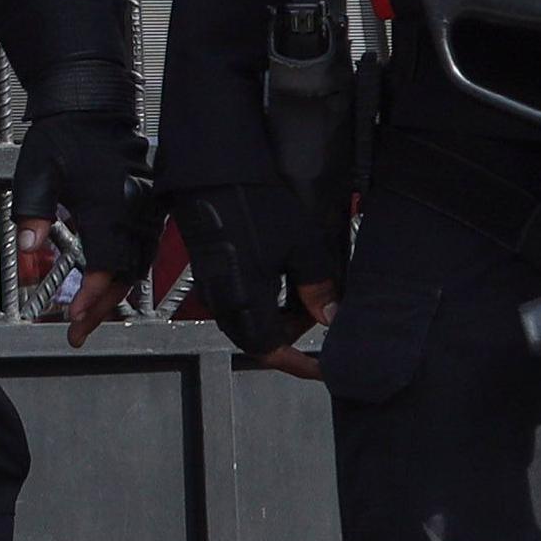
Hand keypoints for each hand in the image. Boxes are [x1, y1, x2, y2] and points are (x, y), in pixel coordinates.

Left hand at [13, 108, 145, 337]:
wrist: (90, 103)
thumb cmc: (61, 136)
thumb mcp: (37, 173)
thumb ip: (33, 213)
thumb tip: (29, 250)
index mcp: (108, 205)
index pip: (107, 265)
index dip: (92, 297)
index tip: (73, 319)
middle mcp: (133, 210)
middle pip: (126, 273)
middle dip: (102, 307)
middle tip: (77, 333)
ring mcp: (144, 206)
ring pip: (138, 263)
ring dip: (115, 292)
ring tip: (90, 317)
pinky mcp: (146, 202)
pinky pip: (143, 246)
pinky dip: (128, 270)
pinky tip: (110, 284)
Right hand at [128, 181, 335, 374]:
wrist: (214, 174)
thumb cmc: (254, 207)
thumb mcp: (301, 248)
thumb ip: (318, 289)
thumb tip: (330, 318)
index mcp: (244, 303)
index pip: (270, 351)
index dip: (297, 363)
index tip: (319, 367)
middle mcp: (224, 302)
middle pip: (259, 339)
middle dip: (291, 335)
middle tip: (320, 316)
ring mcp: (213, 287)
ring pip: (249, 320)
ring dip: (278, 317)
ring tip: (306, 294)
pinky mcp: (210, 272)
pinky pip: (239, 302)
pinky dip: (264, 301)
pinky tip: (282, 279)